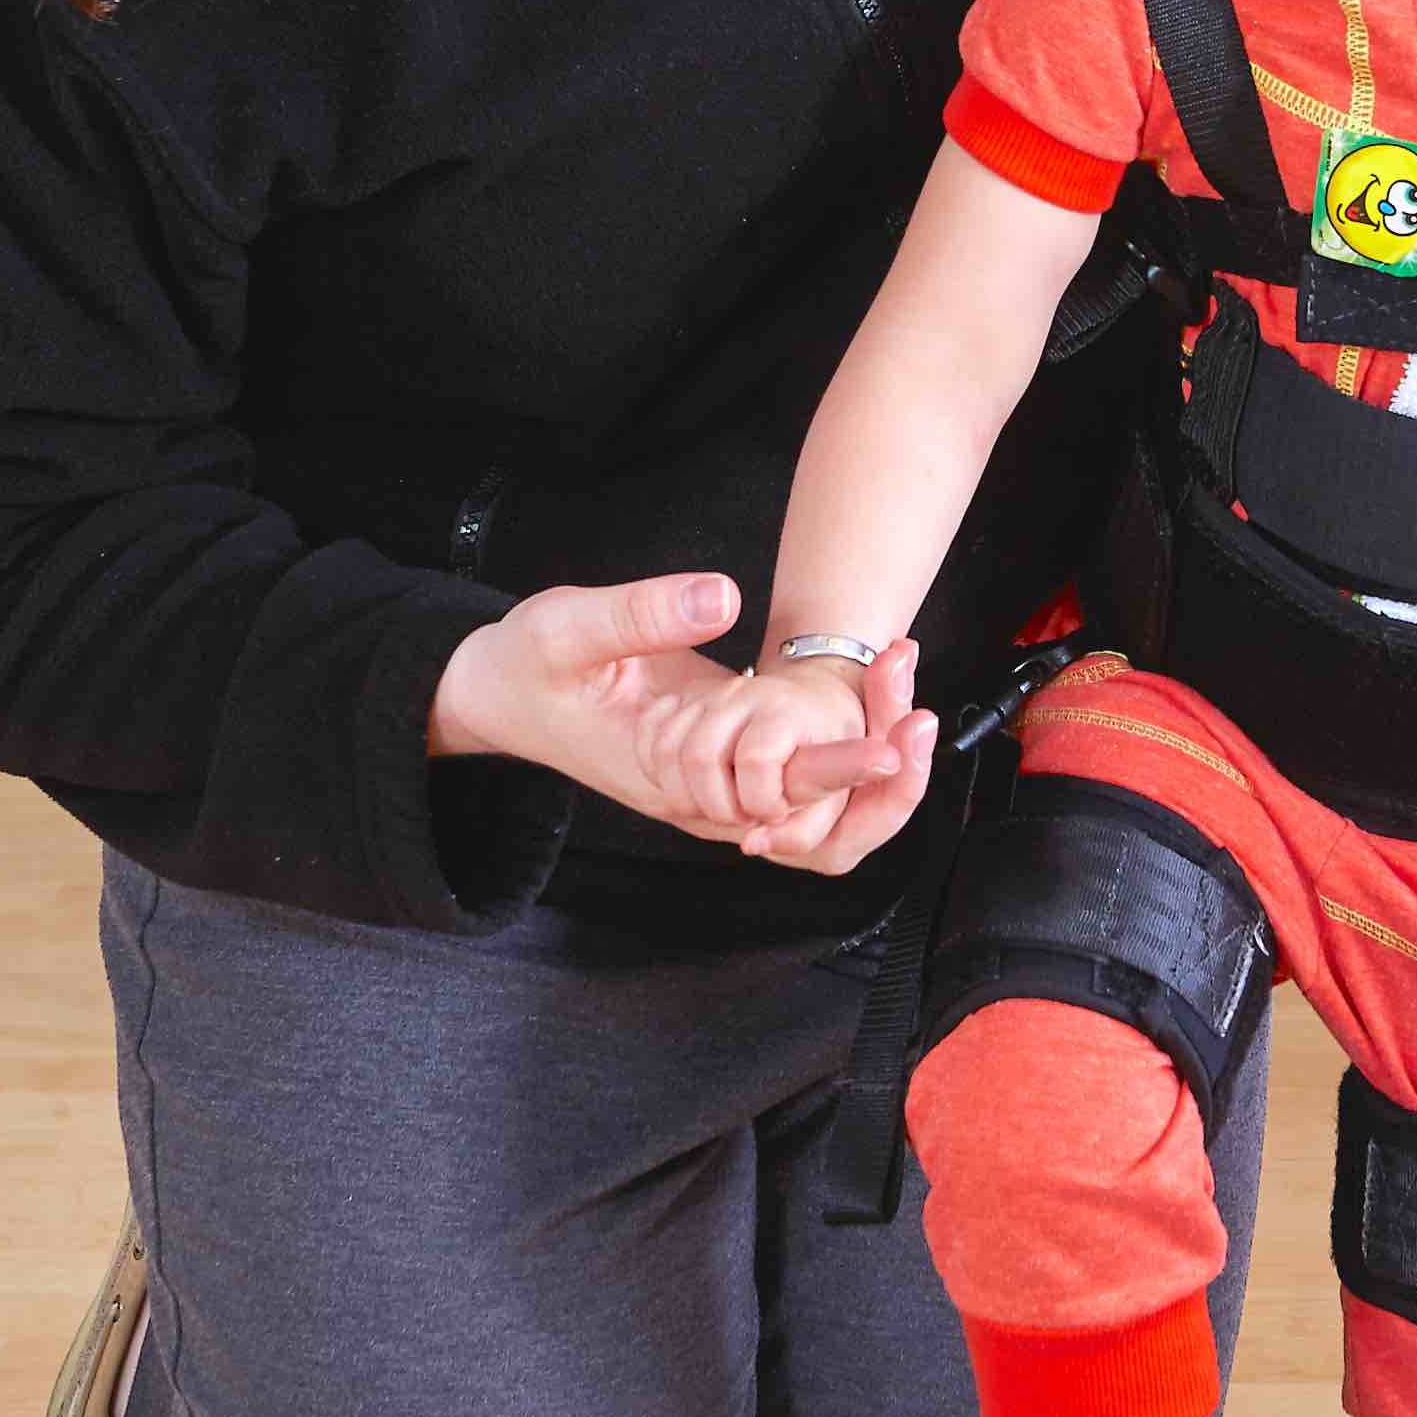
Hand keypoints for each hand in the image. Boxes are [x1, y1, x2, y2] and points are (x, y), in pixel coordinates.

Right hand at [428, 578, 933, 860]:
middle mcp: (699, 797)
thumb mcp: (569, 625)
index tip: (895, 739)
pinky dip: (841, 742)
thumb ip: (642, 613)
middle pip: (816, 820)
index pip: (778, 791)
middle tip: (923, 711)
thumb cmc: (526, 665)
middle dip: (879, 773)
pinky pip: (796, 777)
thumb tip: (723, 596)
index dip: (843, 769)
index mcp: (668, 773)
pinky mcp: (720, 764)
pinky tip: (873, 688)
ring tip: (906, 681)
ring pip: (814, 803)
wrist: (494, 695)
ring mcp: (712, 787)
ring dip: (868, 755)